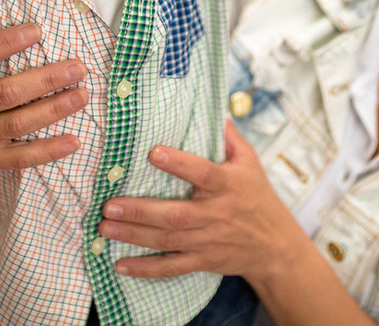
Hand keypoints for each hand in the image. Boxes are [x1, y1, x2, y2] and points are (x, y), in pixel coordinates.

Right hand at [0, 7, 88, 186]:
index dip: (6, 43)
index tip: (38, 30)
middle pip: (6, 92)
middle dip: (45, 80)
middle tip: (78, 67)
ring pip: (19, 124)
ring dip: (54, 110)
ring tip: (83, 95)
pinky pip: (21, 158)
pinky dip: (49, 151)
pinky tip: (75, 141)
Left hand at [97, 121, 304, 282]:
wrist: (274, 245)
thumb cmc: (257, 196)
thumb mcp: (250, 162)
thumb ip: (228, 137)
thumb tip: (210, 109)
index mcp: (228, 185)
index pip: (204, 173)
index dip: (179, 164)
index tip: (152, 152)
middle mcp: (217, 214)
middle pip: (176, 214)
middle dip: (140, 210)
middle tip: (109, 204)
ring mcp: (208, 240)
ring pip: (168, 240)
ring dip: (134, 235)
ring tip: (104, 227)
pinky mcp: (203, 261)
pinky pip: (172, 267)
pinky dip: (145, 269)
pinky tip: (119, 265)